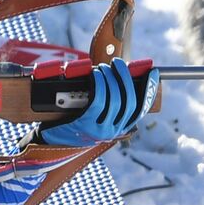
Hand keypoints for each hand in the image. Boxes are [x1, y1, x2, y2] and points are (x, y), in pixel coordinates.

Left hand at [38, 57, 158, 146]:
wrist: (50, 141)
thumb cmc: (72, 124)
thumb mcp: (95, 118)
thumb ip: (108, 105)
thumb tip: (117, 76)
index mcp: (119, 129)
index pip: (140, 109)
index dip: (149, 90)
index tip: (153, 73)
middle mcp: (113, 131)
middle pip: (129, 101)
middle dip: (125, 78)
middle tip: (118, 63)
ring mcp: (100, 130)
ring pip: (115, 100)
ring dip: (110, 79)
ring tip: (103, 68)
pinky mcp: (86, 125)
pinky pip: (98, 101)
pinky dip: (99, 85)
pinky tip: (95, 75)